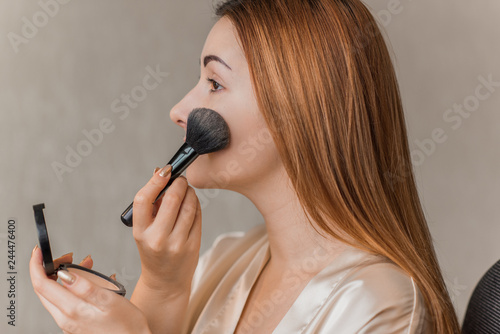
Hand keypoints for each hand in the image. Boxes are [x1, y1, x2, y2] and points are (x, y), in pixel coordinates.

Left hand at [30, 246, 150, 333]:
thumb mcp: (108, 299)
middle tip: (68, 256)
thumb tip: (64, 274)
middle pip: (44, 289)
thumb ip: (84, 286)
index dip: (37, 265)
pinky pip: (66, 301)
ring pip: (56, 294)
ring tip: (85, 265)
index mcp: (71, 310)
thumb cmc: (126, 325)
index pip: (42, 284)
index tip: (39, 252)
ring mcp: (69, 323)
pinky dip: (72, 286)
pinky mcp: (75, 324)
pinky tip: (89, 281)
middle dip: (52, 267)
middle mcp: (65, 319)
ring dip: (65, 276)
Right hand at [132, 165, 201, 292]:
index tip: (165, 170)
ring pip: (189, 206)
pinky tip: (192, 203)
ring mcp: (177, 243)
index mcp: (140, 232)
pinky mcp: (193, 246)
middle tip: (180, 179)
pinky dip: (196, 205)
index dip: (155, 181)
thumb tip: (161, 172)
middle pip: (172, 199)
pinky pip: (197, 217)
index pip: (143, 199)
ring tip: (187, 190)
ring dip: (190, 192)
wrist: (165, 281)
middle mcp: (158, 238)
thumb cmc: (153, 249)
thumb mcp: (144, 230)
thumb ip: (152, 204)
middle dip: (179, 183)